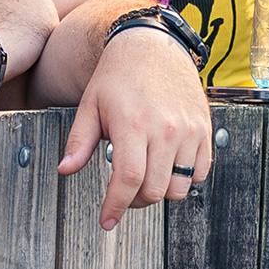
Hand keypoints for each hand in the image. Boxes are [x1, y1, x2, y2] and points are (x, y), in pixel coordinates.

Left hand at [61, 22, 212, 229]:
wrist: (153, 45)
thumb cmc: (117, 76)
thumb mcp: (90, 105)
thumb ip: (79, 141)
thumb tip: (64, 171)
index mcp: (133, 124)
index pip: (127, 179)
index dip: (116, 207)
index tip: (106, 222)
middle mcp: (165, 129)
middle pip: (154, 190)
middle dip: (135, 202)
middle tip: (123, 194)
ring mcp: (189, 130)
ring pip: (180, 187)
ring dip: (160, 192)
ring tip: (144, 177)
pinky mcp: (204, 129)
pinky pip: (200, 172)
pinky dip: (185, 179)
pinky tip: (166, 166)